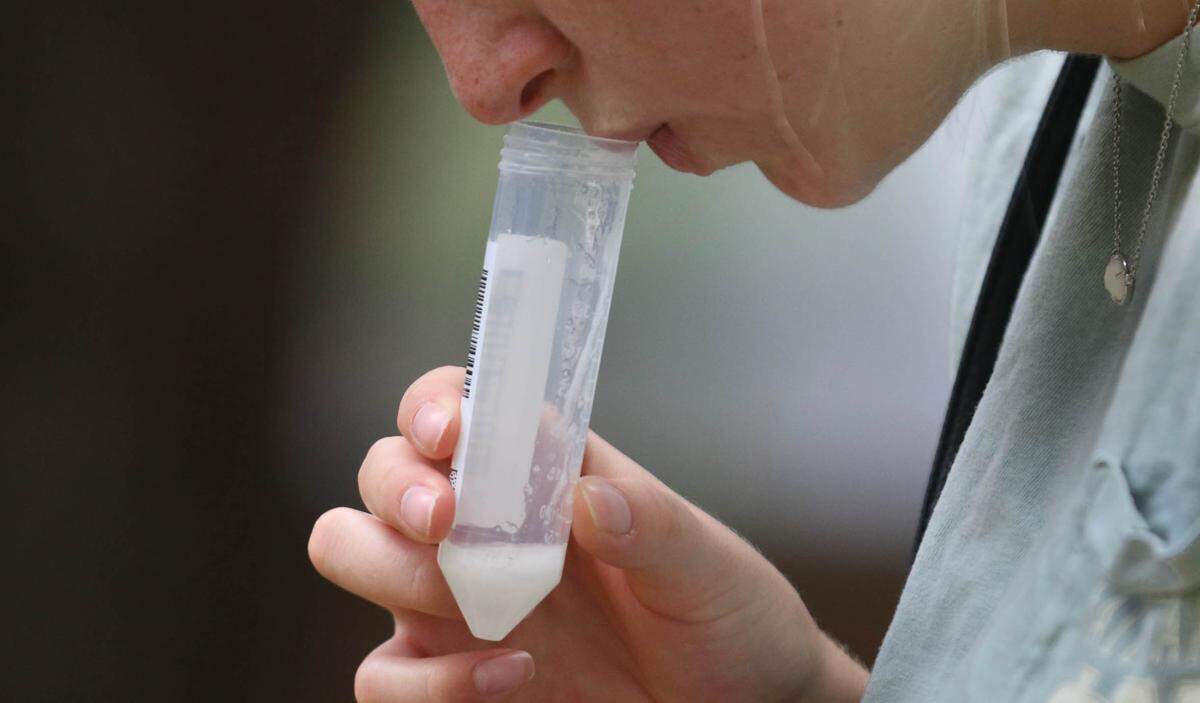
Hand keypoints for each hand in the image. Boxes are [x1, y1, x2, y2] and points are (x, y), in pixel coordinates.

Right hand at [309, 366, 867, 701]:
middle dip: (397, 485)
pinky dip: (427, 685)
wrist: (741, 701)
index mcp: (541, 473)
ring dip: (389, 568)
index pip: (458, 407)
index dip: (436, 404)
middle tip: (446, 518)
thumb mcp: (705, 564)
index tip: (452, 431)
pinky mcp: (451, 678)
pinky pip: (384, 676)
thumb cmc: (724, 613)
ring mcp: (457, 602)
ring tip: (470, 598)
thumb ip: (651, 523)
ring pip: (351, 551)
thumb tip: (588, 498)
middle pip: (382, 471)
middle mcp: (484, 527)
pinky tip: (512, 675)